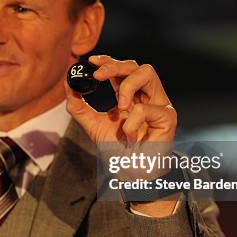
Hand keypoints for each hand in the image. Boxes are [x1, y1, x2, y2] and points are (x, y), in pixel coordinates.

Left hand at [65, 55, 179, 216]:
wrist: (132, 175)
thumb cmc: (118, 151)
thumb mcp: (92, 126)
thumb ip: (79, 107)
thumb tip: (68, 85)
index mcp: (130, 95)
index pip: (121, 69)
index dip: (108, 61)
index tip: (91, 62)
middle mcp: (145, 96)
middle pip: (135, 65)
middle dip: (115, 66)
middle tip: (98, 76)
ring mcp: (158, 104)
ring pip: (147, 73)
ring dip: (127, 86)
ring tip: (119, 107)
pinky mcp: (167, 117)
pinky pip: (146, 109)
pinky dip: (131, 123)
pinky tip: (130, 137)